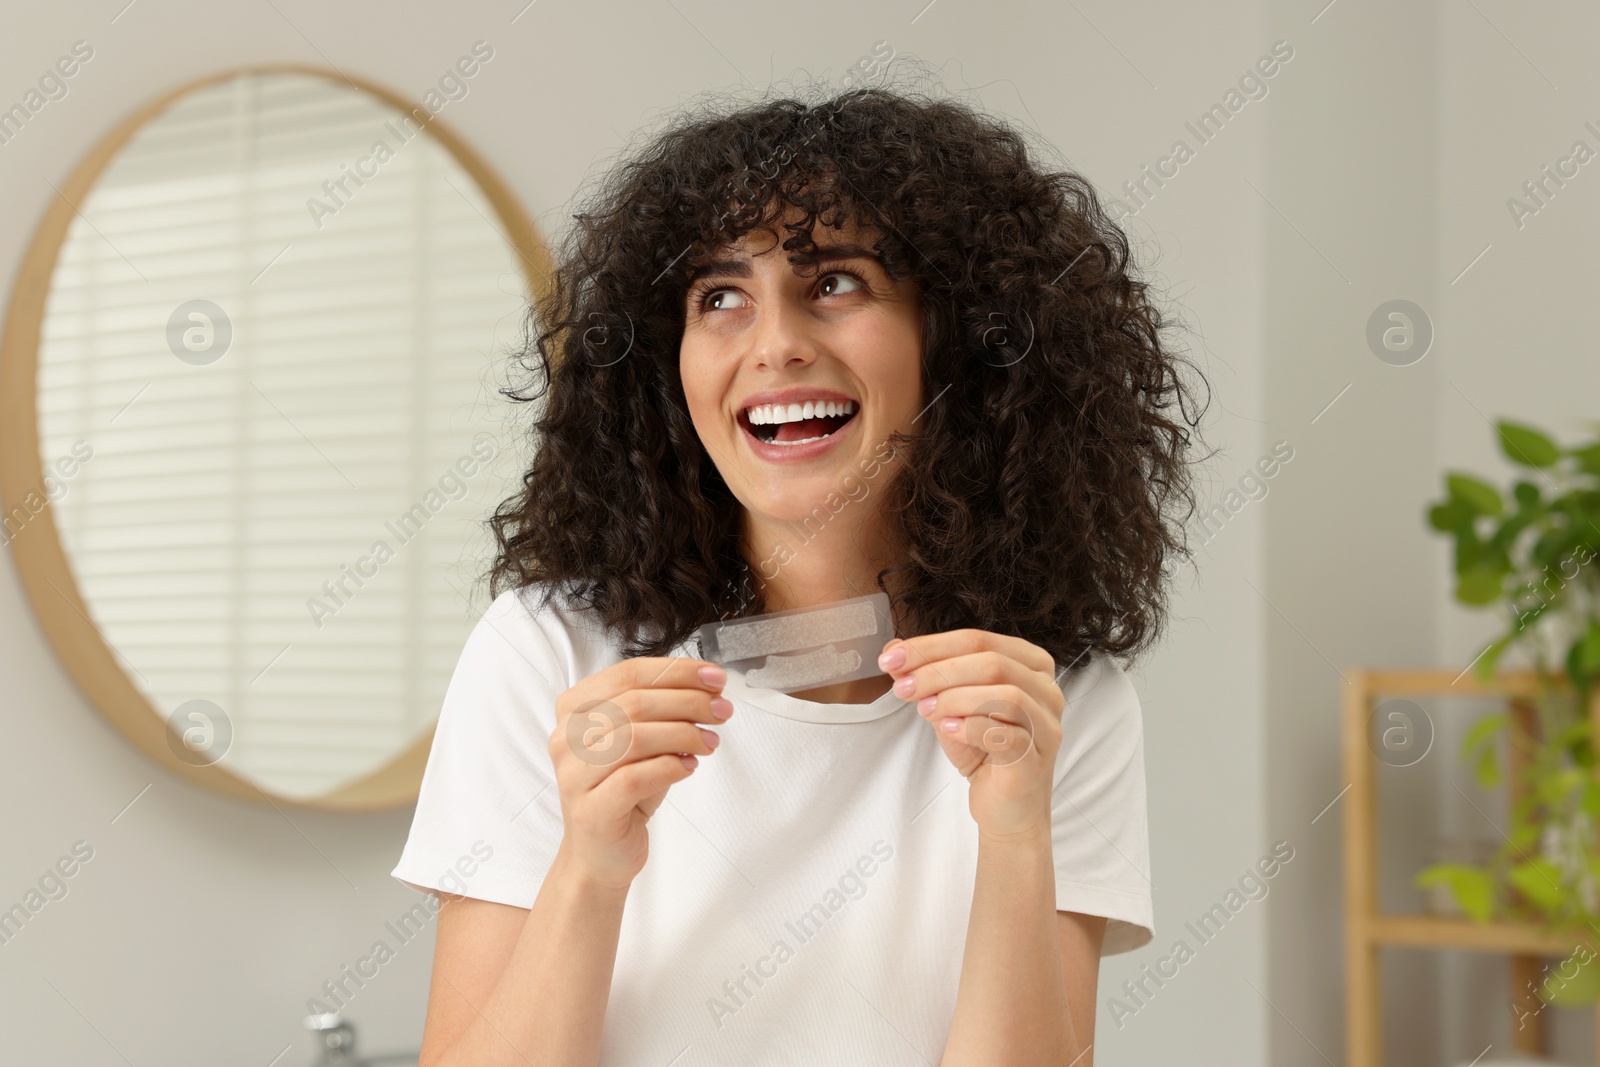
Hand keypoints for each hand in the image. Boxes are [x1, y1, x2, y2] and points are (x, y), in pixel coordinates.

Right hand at [548, 658, 730, 888]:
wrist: (600, 853)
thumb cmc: (624, 791)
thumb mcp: (641, 740)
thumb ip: (662, 710)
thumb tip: (708, 687)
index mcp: (574, 709)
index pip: (628, 673)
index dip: (678, 671)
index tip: (715, 678)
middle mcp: (566, 738)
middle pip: (635, 702)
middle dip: (689, 701)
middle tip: (722, 710)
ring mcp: (574, 775)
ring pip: (636, 737)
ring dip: (684, 733)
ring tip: (710, 741)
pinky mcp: (591, 810)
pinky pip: (635, 777)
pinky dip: (670, 767)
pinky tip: (689, 767)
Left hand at [878, 630, 1064, 840]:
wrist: (1005, 809)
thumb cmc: (983, 753)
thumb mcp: (949, 707)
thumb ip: (928, 676)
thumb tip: (895, 648)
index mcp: (1030, 665)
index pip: (979, 640)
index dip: (932, 646)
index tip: (892, 657)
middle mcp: (1046, 690)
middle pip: (992, 662)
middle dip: (939, 671)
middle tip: (903, 686)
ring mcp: (1046, 724)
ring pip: (1005, 694)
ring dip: (955, 698)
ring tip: (924, 710)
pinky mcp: (1037, 758)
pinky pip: (1008, 735)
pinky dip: (972, 727)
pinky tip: (948, 730)